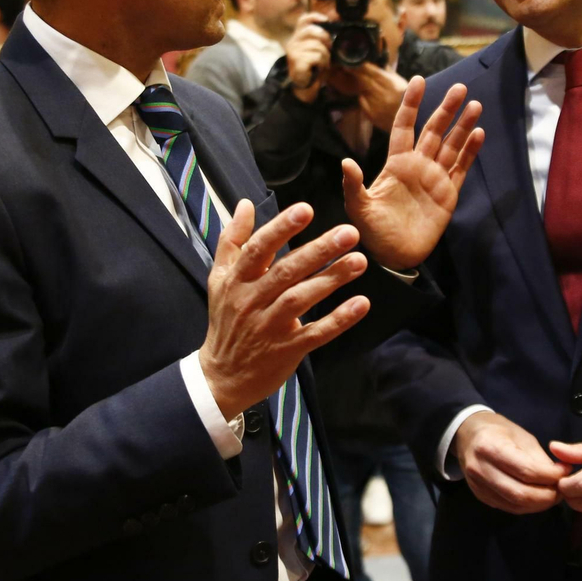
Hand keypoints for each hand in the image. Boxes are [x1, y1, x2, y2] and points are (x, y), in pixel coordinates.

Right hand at [200, 200, 369, 417]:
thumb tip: (244, 204)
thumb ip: (232, 239)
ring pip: (302, 299)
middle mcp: (252, 301)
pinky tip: (361, 303)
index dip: (281, 228)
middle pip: (286, 271)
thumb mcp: (220, 278)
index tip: (306, 209)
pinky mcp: (287, 350)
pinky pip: (316, 333)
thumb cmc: (226, 320)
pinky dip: (338, 320)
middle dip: (319, 251)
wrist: (221, 376)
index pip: (259, 249)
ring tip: (360, 262)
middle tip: (350, 233)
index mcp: (237, 280)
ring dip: (332, 280)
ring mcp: (270, 327)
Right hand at [285, 17, 332, 103]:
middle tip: (329, 49)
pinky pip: (316, 57)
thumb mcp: (317, 50)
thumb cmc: (313, 68)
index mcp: (298, 37)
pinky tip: (319, 68)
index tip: (326, 20)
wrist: (305, 87)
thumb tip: (335, 29)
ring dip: (325, 56)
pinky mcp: (297, 61)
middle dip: (325, 39)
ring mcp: (293, 51)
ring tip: (323, 63)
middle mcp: (293, 42)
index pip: (303, 20)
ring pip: (317, 46)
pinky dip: (322, 63)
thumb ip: (321, 39)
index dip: (315, 17)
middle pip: (312, 30)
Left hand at [342, 76, 483, 269]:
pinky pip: (461, 168)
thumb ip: (354, 185)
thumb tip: (346, 161)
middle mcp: (418, 165)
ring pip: (452, 145)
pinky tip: (478, 133)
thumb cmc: (371, 232)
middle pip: (434, 130)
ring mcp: (435, 178)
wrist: (393, 257)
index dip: (411, 104)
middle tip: (459, 87)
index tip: (418, 81)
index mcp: (396, 164)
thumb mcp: (358, 208)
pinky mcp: (448, 193)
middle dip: (446, 109)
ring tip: (475, 105)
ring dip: (463, 126)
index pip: (405, 126)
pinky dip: (470, 151)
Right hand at [453, 411, 566, 514]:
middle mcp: (481, 469)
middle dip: (548, 496)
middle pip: (521, 494)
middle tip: (562, 489)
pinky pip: (508, 507)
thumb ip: (540, 459)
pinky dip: (527, 506)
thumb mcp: (522, 436)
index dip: (551, 476)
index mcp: (491, 447)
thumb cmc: (499, 431)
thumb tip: (560, 477)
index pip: (527, 471)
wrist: (468, 435)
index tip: (566, 471)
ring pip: (515, 505)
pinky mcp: (480, 496)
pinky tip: (537, 498)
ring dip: (539, 504)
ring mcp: (478, 486)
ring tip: (553, 494)